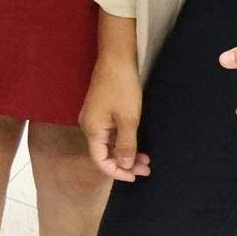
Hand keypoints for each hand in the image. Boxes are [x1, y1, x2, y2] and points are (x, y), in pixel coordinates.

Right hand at [80, 53, 148, 181]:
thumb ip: (126, 145)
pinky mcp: (102, 111)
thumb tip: (124, 165)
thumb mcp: (129, 120)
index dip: (117, 172)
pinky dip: (124, 141)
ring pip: (109, 144)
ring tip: (146, 159)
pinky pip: (111, 133)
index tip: (135, 177)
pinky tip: (137, 144)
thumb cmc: (122, 88)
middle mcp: (89, 126)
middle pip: (105, 153)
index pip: (100, 160)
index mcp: (92, 130)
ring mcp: (95, 118)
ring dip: (126, 153)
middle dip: (125, 163)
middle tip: (147, 168)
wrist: (116, 59)